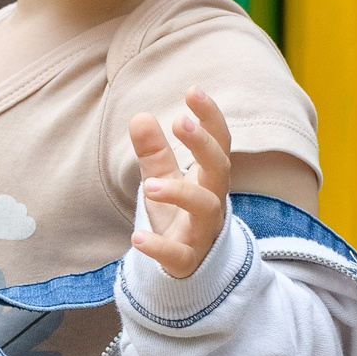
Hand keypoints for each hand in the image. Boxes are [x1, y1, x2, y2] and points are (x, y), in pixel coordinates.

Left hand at [129, 87, 232, 279]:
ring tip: (150, 185)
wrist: (187, 265)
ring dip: (179, 193)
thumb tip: (140, 116)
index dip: (210, 117)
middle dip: (203, 145)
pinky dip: (159, 247)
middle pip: (219, 169)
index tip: (193, 91)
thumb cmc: (178, 214)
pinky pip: (177, 254)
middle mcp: (212, 200)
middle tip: (180, 122)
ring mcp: (202, 232)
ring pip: (204, 209)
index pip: (219, 142)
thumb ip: (154, 151)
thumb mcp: (163, 178)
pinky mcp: (187, 260)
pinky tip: (137, 238)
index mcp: (208, 177)